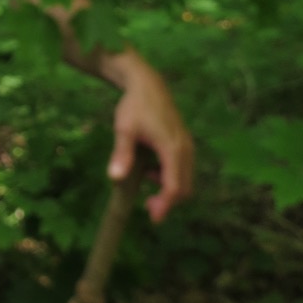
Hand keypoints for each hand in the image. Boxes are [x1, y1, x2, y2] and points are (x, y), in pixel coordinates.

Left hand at [106, 52, 193, 223]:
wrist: (146, 84)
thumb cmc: (134, 106)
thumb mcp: (124, 129)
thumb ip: (122, 153)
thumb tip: (115, 178)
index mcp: (172, 148)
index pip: (174, 186)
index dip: (165, 205)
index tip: (153, 218)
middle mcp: (185, 149)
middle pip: (185, 187)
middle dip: (168, 201)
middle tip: (147, 208)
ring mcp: (187, 145)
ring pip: (185, 178)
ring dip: (169, 189)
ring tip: (145, 185)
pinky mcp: (184, 143)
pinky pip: (183, 168)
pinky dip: (170, 177)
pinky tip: (150, 171)